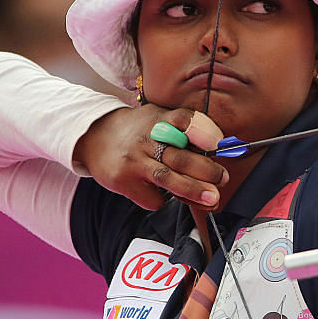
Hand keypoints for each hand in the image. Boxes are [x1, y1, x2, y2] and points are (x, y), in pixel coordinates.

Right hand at [73, 105, 226, 209]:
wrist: (94, 136)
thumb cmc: (139, 131)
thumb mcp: (159, 119)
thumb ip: (186, 133)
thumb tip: (219, 154)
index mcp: (159, 119)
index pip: (182, 120)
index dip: (202, 131)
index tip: (217, 144)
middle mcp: (146, 138)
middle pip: (179, 156)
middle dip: (206, 171)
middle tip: (223, 179)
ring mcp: (133, 160)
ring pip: (167, 178)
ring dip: (193, 190)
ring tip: (211, 198)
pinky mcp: (123, 180)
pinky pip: (152, 197)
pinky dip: (166, 199)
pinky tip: (168, 194)